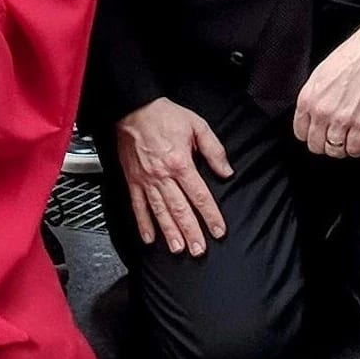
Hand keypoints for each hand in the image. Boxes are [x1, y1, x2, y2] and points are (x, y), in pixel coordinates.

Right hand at [117, 97, 231, 255]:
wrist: (133, 108)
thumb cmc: (165, 115)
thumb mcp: (197, 126)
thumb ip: (214, 150)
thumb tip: (226, 172)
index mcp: (181, 163)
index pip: (200, 195)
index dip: (210, 215)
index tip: (218, 230)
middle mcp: (163, 176)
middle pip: (180, 209)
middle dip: (191, 232)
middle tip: (199, 250)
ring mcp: (146, 180)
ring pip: (160, 212)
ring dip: (170, 233)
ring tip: (178, 249)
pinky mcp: (133, 180)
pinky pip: (138, 206)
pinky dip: (143, 223)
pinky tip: (149, 238)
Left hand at [295, 18, 359, 158]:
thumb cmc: (349, 58)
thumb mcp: (319, 75)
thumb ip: (313, 98)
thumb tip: (311, 116)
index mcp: (308, 99)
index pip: (300, 132)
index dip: (311, 135)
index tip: (319, 135)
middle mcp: (322, 112)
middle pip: (316, 145)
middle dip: (324, 145)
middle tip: (334, 140)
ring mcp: (341, 119)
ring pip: (334, 150)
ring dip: (341, 149)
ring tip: (347, 142)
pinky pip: (354, 149)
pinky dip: (357, 150)